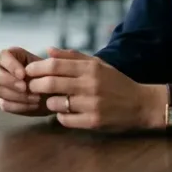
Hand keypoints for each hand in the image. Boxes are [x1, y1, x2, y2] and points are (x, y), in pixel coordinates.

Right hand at [0, 47, 49, 116]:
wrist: (57, 96)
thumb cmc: (53, 78)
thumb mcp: (54, 66)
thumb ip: (52, 58)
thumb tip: (49, 50)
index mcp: (13, 56)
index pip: (2, 55)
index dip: (10, 65)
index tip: (23, 74)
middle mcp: (3, 69)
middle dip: (7, 80)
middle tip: (24, 87)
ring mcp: (1, 86)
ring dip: (17, 95)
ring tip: (36, 98)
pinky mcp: (4, 101)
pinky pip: (5, 105)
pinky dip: (20, 106)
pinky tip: (34, 105)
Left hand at [25, 48, 163, 131]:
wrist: (142, 105)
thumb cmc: (116, 82)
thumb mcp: (98, 65)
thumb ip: (72, 57)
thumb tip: (48, 50)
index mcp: (90, 68)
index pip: (54, 65)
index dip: (36, 68)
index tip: (28, 71)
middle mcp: (90, 85)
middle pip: (50, 83)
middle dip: (35, 85)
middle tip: (31, 87)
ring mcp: (92, 104)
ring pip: (56, 103)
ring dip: (49, 102)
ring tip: (52, 100)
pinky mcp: (94, 121)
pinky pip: (65, 120)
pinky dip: (61, 116)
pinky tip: (66, 113)